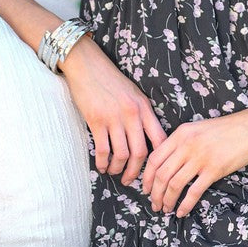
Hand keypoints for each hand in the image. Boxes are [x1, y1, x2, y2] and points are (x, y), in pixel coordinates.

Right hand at [61, 34, 167, 181]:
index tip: (155, 170)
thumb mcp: (134, 93)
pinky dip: (103, 162)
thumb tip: (147, 137)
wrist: (88, 65)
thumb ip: (141, 113)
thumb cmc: (111, 80)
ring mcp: (114, 118)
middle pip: (141, 152)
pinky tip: (101, 166)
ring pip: (121, 154)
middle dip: (136, 171)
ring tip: (114, 173)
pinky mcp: (96, 120)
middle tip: (131, 180)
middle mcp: (132, 114)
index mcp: (144, 107)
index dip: (159, 159)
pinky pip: (103, 149)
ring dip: (118, 169)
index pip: (159, 138)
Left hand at [142, 107, 247, 216]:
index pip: (154, 158)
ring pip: (174, 184)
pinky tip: (182, 212)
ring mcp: (200, 157)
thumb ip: (180, 142)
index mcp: (181, 133)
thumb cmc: (224, 130)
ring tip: (166, 210)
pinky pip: (193, 191)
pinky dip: (185, 205)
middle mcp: (187, 145)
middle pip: (161, 174)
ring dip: (167, 201)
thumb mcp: (197, 129)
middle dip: (155, 193)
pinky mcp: (214, 169)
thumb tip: (165, 164)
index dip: (147, 177)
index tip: (146, 190)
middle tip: (154, 205)